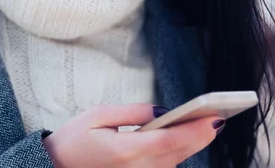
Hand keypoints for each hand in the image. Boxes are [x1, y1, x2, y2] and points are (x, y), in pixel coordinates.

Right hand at [42, 103, 222, 167]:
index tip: (215, 117)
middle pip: (178, 153)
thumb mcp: (98, 115)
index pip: (169, 140)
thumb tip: (162, 112)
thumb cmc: (75, 139)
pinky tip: (181, 138)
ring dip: (190, 144)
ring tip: (205, 123)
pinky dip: (175, 153)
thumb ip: (132, 112)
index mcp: (125, 150)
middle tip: (219, 116)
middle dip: (200, 135)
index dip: (195, 129)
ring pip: (174, 162)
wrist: (56, 167)